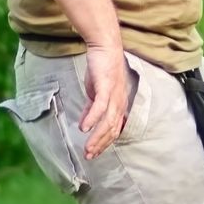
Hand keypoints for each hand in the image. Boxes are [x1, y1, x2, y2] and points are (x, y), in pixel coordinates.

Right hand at [79, 43, 130, 158]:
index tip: (95, 153)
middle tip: (89, 156)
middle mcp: (119, 103)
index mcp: (118, 105)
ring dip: (97, 137)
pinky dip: (92, 118)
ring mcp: (114, 96)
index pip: (114, 129)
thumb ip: (93, 107)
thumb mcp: (96, 91)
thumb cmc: (101, 68)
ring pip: (107, 122)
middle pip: (112, 129)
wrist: (105, 47)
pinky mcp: (106, 87)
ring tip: (87, 148)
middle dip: (100, 145)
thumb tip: (86, 122)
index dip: (105, 142)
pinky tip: (84, 128)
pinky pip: (100, 106)